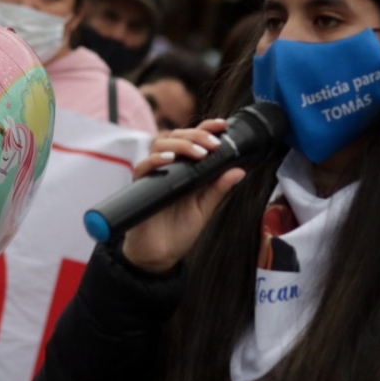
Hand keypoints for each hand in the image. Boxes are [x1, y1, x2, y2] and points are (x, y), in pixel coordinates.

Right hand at [123, 119, 245, 272]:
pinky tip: (169, 160)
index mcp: (187, 169)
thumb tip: (239, 169)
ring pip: (160, 144)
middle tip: (212, 144)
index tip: (223, 124)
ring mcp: (154, 174)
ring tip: (198, 153)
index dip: (206, 127)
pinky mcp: (140, 186)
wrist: (159, 255)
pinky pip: (143, 166)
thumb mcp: (205, 209)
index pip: (194, 139)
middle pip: (177, 135)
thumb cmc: (180, 231)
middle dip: (196, 134)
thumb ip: (218, 188)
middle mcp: (169, 167)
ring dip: (181, 144)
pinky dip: (155, 159)